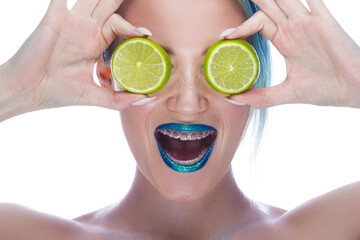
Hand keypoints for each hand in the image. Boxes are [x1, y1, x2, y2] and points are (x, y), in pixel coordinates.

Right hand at [1, 0, 148, 114]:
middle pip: (108, 7)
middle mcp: (86, 30)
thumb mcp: (94, 96)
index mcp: (95, 44)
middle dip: (120, 0)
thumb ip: (118, 99)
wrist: (28, 92)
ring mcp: (70, 22)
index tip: (147, 35)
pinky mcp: (55, 18)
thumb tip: (145, 99)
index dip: (133, 28)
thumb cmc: (58, 92)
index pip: (120, 26)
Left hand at [225, 0, 359, 108]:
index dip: (241, 26)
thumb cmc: (325, 90)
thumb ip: (261, 97)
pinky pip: (312, 0)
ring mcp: (308, 22)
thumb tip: (232, 99)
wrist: (354, 90)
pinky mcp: (324, 21)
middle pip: (268, 6)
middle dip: (254, 0)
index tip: (225, 37)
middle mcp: (294, 28)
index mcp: (285, 41)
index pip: (258, 23)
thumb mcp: (287, 93)